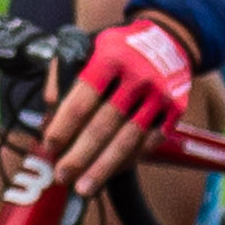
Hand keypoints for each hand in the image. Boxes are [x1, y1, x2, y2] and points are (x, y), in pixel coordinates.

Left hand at [41, 17, 201, 194]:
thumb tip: (49, 105)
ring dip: (104, 168)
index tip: (49, 146)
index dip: (64, 126)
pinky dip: (129, 160)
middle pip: (104, 125)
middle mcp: (138, 76)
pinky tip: (110, 173)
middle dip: (80, 154)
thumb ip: (63, 71)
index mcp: (110, 58)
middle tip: (62, 175)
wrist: (170, 38)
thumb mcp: (88, 45)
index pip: (82, 99)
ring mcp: (160, 95)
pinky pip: (149, 142)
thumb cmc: (119, 47)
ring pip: (128, 140)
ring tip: (84, 187)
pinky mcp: (175, 109)